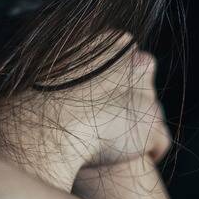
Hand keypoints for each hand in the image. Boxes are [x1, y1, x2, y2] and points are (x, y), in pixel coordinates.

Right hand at [0, 31, 172, 191]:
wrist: (45, 123)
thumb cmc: (38, 94)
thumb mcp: (54, 60)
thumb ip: (74, 60)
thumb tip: (66, 63)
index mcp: (112, 41)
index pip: (125, 56)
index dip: (111, 81)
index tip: (96, 97)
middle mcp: (136, 61)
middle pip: (141, 79)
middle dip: (128, 97)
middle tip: (105, 118)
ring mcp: (146, 93)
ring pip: (151, 111)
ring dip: (136, 125)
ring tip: (112, 141)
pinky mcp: (150, 125)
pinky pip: (160, 140)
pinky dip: (150, 149)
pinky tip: (133, 158)